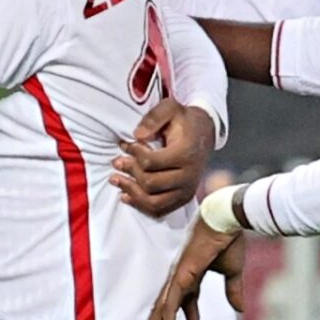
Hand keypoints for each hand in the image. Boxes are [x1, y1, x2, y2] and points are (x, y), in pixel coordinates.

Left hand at [111, 100, 213, 218]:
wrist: (204, 133)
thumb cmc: (183, 121)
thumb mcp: (169, 108)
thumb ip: (153, 118)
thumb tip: (137, 136)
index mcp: (186, 153)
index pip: (150, 162)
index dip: (133, 153)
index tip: (126, 144)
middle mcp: (189, 175)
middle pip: (150, 183)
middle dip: (129, 171)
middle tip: (117, 162)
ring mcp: (187, 190)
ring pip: (153, 202)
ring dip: (131, 192)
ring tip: (115, 179)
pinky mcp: (183, 199)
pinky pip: (159, 210)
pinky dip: (141, 206)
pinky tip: (126, 196)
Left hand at [140, 220, 244, 319]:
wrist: (228, 219)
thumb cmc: (230, 239)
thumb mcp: (233, 272)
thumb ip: (233, 291)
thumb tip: (239, 310)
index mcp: (191, 277)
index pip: (186, 306)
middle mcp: (180, 279)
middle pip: (167, 311)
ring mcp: (178, 277)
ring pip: (164, 311)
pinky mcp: (181, 275)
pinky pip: (171, 302)